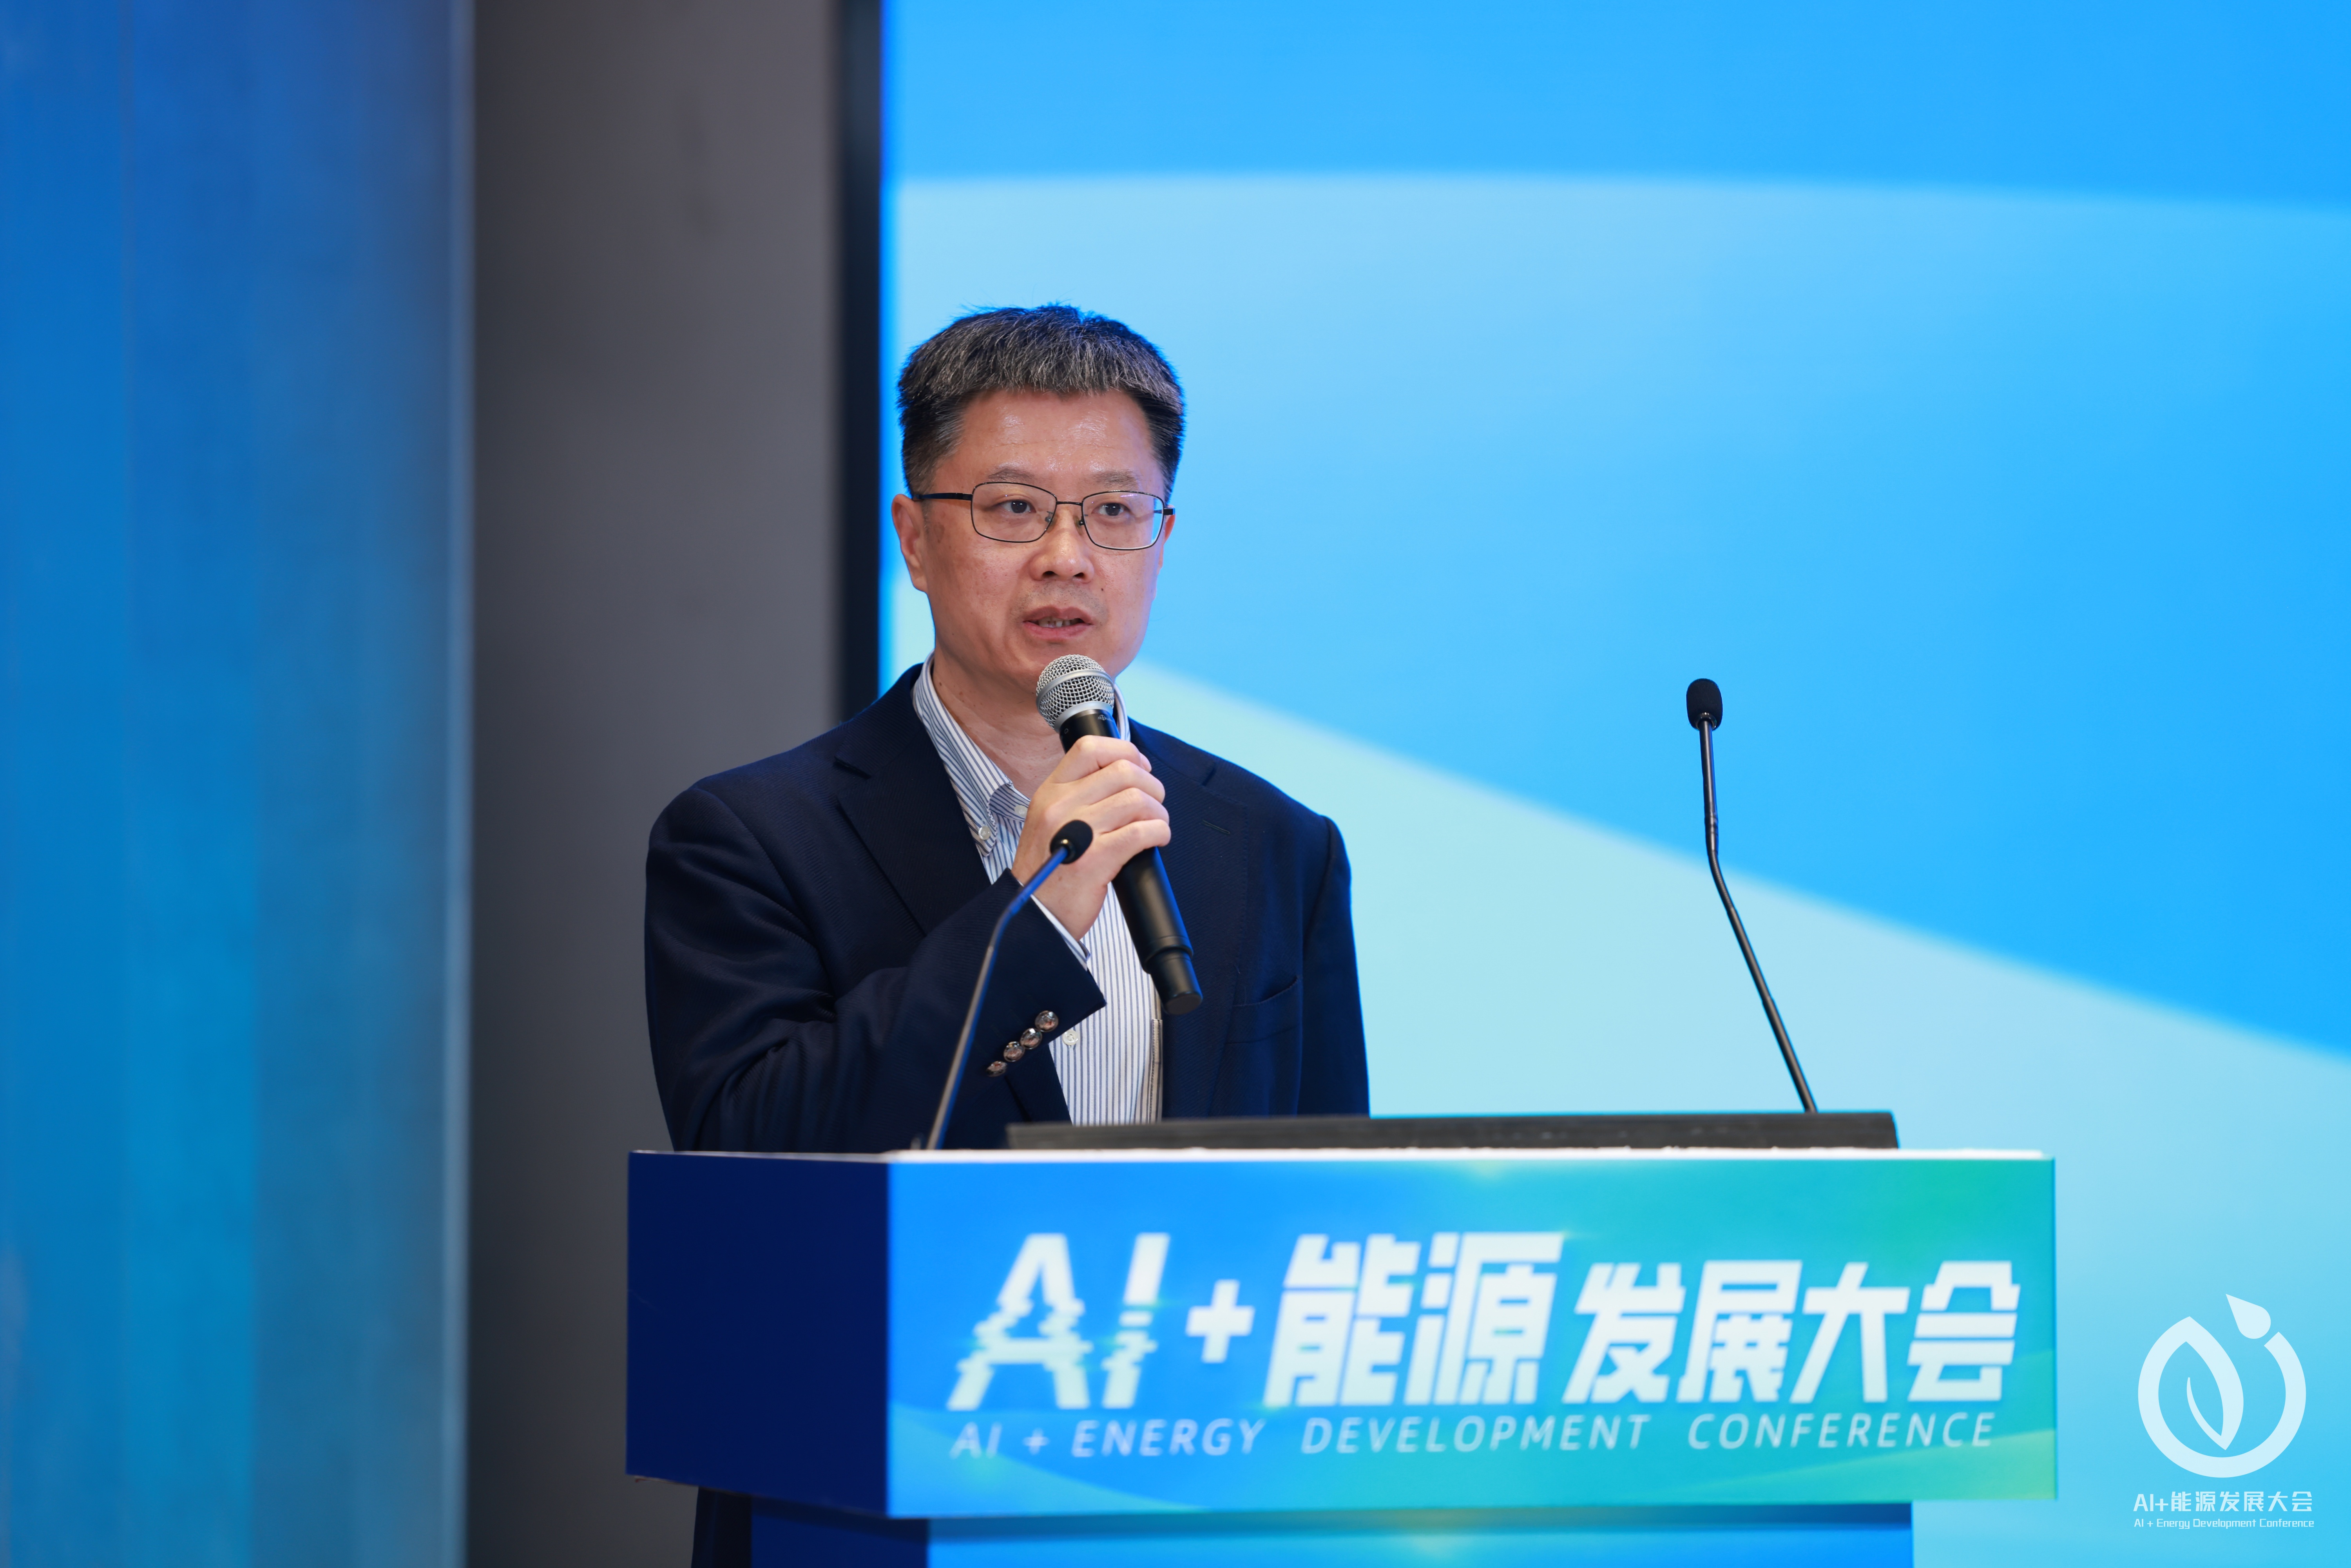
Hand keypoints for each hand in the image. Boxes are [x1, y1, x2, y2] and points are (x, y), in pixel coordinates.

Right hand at [1011, 735, 1169, 936]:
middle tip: (1154, 802)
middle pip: (1123, 771)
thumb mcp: (1049, 820)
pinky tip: (1157, 838)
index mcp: (1051, 792)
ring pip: (1136, 799)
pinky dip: (1159, 832)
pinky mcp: (1097, 859)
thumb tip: (1122, 775)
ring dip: (1157, 811)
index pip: (1090, 748)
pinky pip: (1141, 832)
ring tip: (1155, 823)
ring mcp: (1079, 831)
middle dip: (1151, 784)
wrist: (1035, 912)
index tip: (1140, 766)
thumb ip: (1077, 795)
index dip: (1125, 751)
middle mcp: (1062, 806)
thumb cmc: (1048, 869)